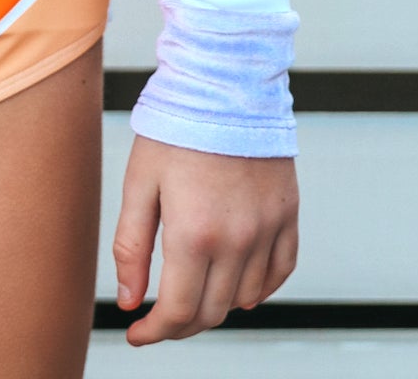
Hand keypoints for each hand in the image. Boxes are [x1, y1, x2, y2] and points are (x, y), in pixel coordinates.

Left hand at [112, 136, 297, 344]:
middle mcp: (237, 241)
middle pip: (212, 312)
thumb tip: (130, 301)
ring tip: (192, 293)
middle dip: (181, 324)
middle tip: (159, 316)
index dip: (154, 332)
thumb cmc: (177, 127)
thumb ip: (131, 246)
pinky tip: (237, 284)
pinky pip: (279, 272)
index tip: (137, 333)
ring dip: (217, 306)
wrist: (225, 85)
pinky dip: (259, 288)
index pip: (178, 312)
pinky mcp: (288, 216)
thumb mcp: (139, 183)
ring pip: (245, 298)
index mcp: (194, 234)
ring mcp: (267, 230)